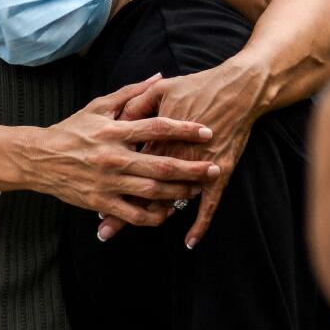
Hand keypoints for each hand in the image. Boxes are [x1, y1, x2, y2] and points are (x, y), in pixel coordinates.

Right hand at [12, 74, 217, 227]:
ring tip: (198, 190)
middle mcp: (113, 157)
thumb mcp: (97, 106)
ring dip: (180, 192)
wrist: (38, 158)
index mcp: (114, 131)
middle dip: (192, 168)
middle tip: (214, 167)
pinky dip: (155, 216)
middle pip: (161, 165)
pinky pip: (135, 214)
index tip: (207, 130)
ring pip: (152, 192)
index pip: (156, 127)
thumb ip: (131, 94)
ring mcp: (107, 182)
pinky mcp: (101, 202)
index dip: (184, 128)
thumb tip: (159, 77)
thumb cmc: (71, 130)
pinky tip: (167, 210)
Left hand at [109, 55, 267, 246]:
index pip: (129, 164)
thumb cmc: (198, 86)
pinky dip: (200, 224)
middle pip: (143, 188)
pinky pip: (209, 204)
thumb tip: (118, 118)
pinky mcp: (219, 171)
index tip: (91, 198)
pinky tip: (189, 242)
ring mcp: (196, 166)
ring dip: (151, 219)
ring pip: (170, 199)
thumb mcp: (161, 89)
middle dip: (122, 210)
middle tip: (104, 228)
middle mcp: (173, 154)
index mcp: (156, 136)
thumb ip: (135, 102)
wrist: (238, 88)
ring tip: (135, 236)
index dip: (111, 182)